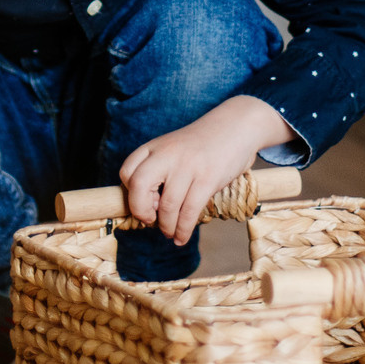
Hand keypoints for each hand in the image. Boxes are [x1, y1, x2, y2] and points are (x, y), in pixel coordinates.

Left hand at [118, 95, 293, 243]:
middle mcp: (168, 154)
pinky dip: (183, 230)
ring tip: (170, 233)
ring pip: (167, 206)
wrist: (236, 126)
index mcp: (156, 146)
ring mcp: (188, 166)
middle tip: (149, 221)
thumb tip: (149, 206)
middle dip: (140, 211)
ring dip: (166, 227)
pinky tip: (181, 237)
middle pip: (138, 186)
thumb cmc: (204, 143)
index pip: (127, 172)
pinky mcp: (208, 179)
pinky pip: (189, 212)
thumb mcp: (174, 147)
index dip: (130, 194)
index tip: (144, 203)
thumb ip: (159, 168)